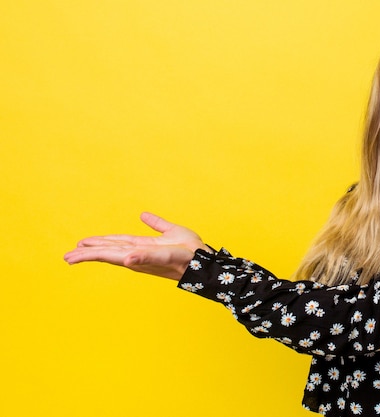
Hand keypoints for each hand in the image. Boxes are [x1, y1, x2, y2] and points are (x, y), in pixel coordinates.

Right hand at [64, 212, 207, 280]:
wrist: (205, 261)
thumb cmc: (191, 250)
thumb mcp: (172, 231)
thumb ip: (157, 224)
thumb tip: (143, 215)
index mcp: (142, 246)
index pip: (116, 244)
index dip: (98, 244)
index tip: (79, 244)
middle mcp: (142, 254)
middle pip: (111, 252)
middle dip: (89, 254)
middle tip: (66, 257)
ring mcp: (149, 258)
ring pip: (119, 256)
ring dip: (99, 256)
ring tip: (76, 257)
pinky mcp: (161, 259)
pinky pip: (146, 258)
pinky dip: (135, 258)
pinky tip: (124, 258)